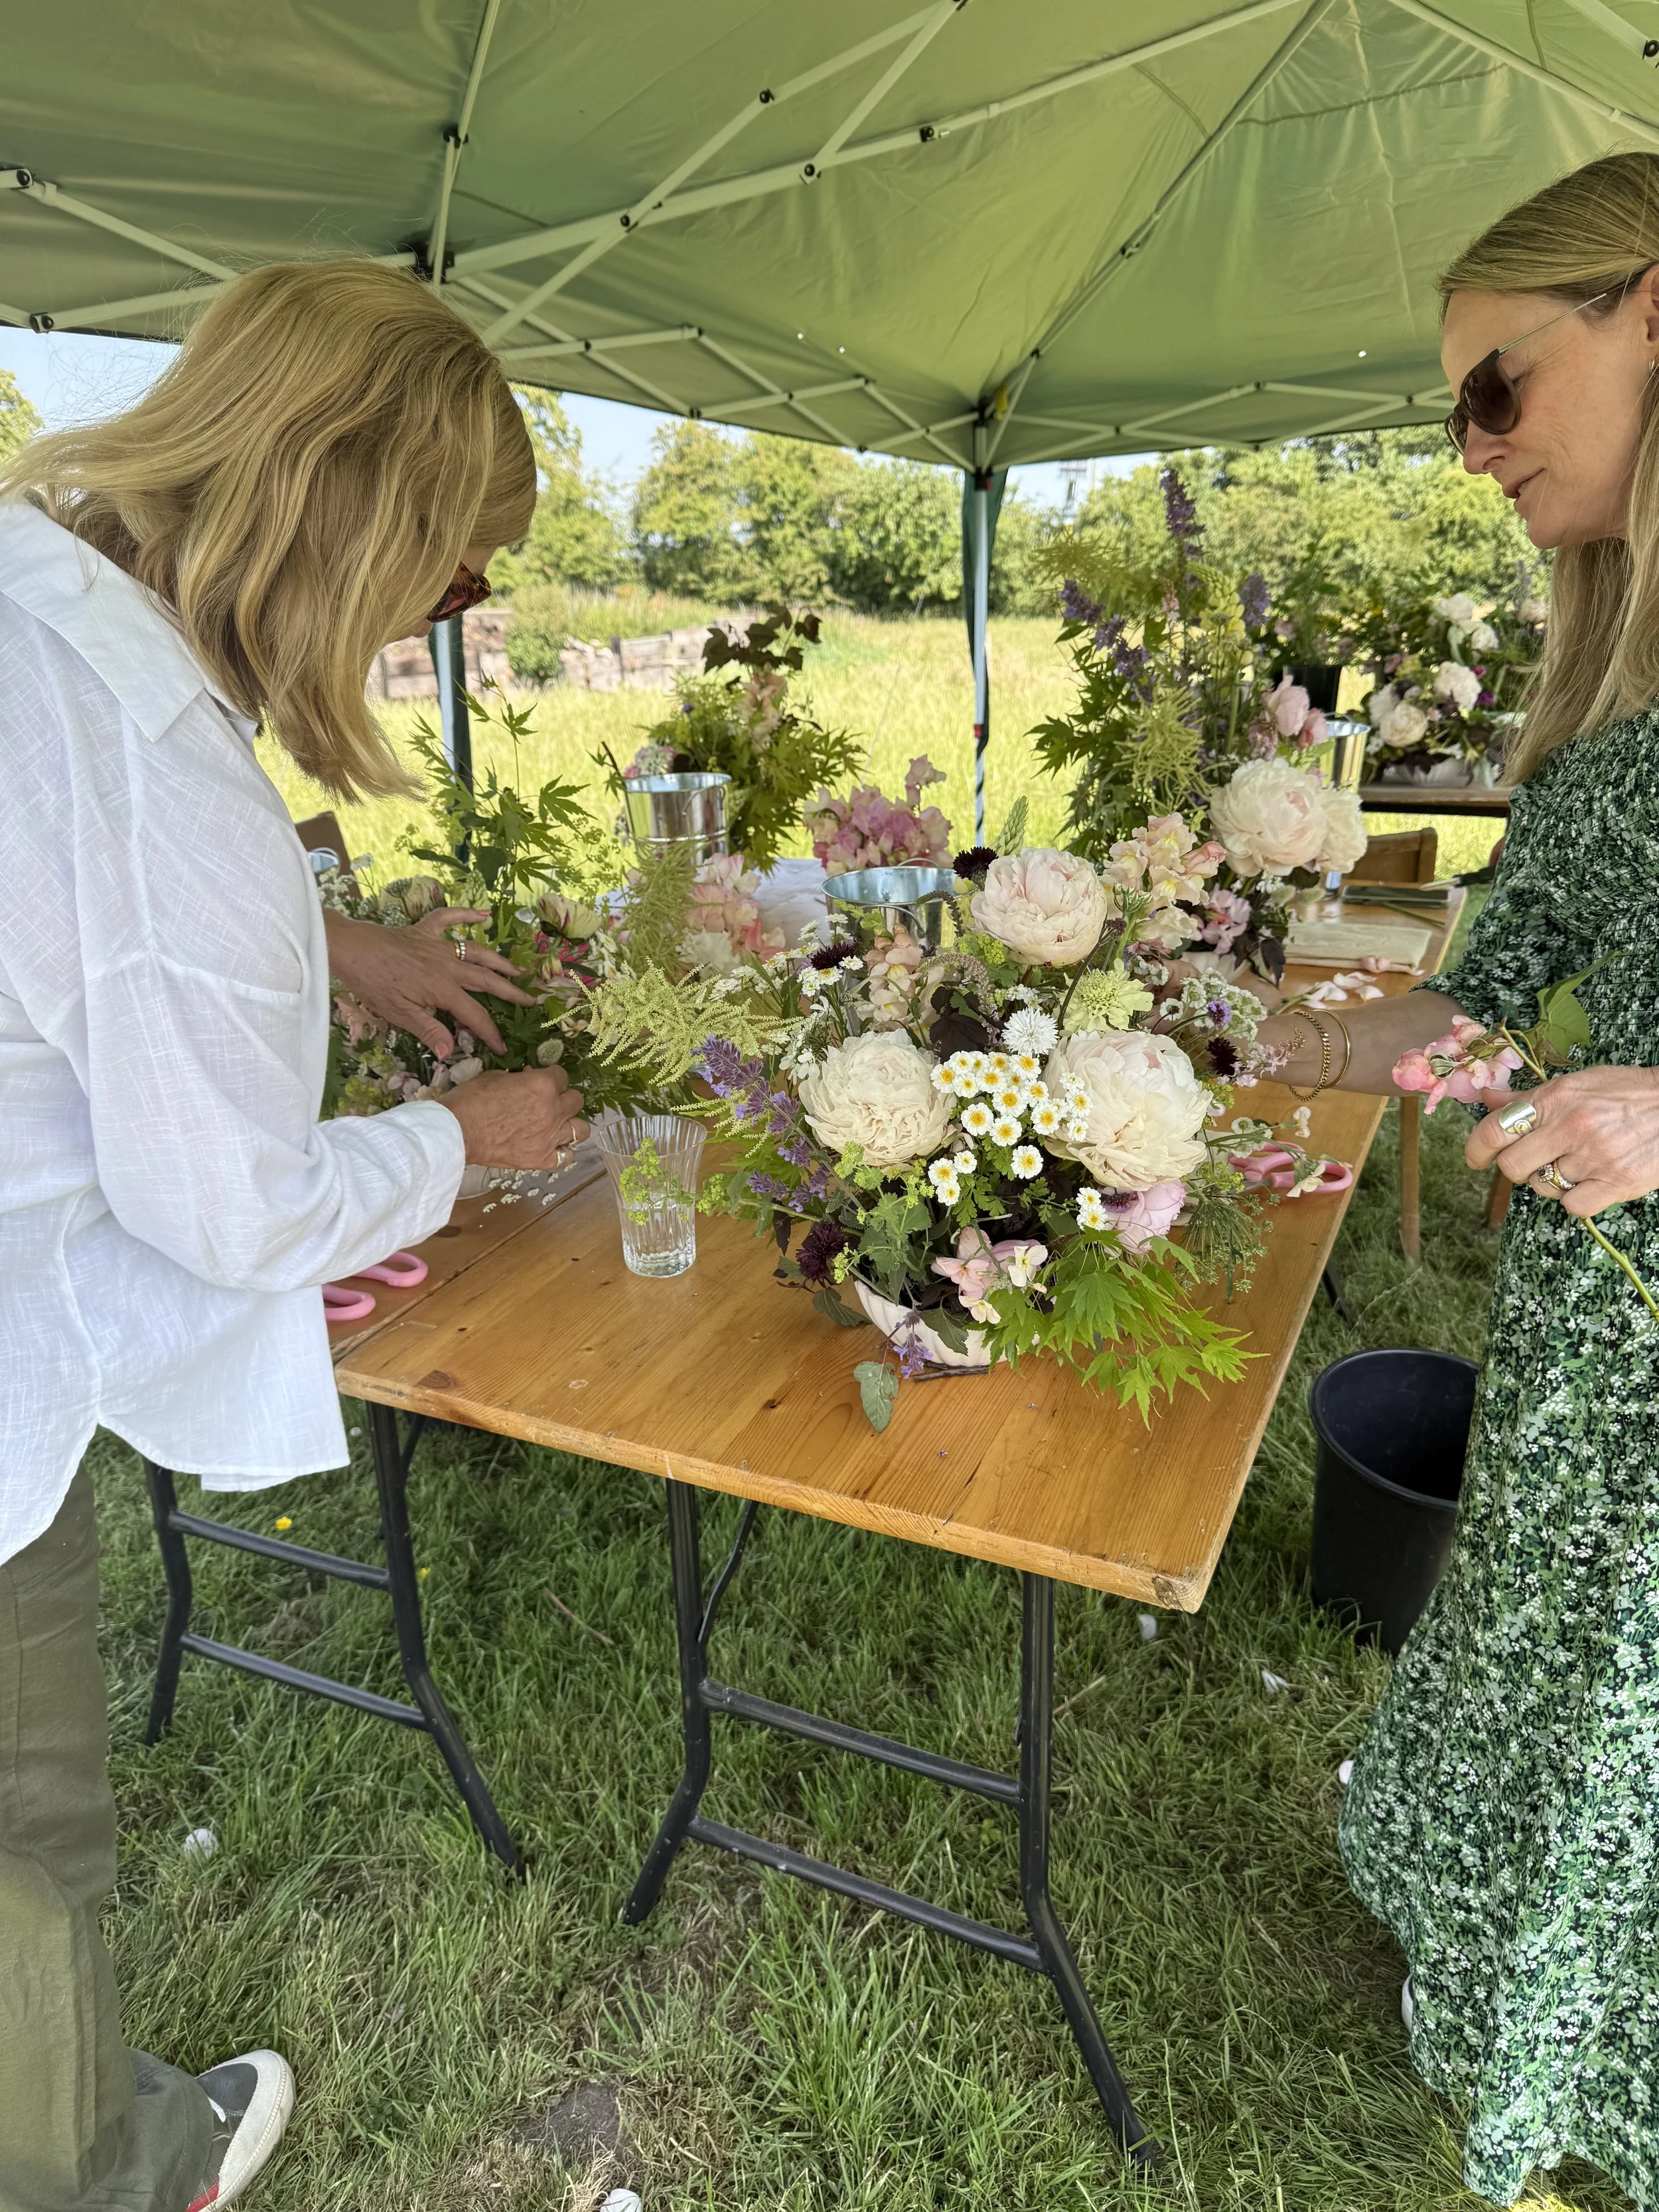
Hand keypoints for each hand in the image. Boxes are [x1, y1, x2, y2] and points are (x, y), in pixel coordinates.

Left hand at [323, 908, 536, 1058]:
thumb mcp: (399, 1013)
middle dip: (511, 992)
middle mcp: (448, 965)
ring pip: (477, 952)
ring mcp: (438, 945)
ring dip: (499, 961)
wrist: (351, 949)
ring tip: (517, 970)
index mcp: (443, 989)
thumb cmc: (373, 983)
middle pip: (487, 981)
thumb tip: (451, 1052)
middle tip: (531, 1000)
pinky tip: (482, 914)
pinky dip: (466, 914)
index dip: (490, 1032)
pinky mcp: (424, 931)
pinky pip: (449, 919)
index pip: (475, 1015)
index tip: (503, 1047)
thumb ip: (428, 1030)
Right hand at [437, 1067, 587, 1168]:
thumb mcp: (496, 1076)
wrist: (458, 1132)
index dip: (550, 1077)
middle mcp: (553, 1110)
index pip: (562, 1075)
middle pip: (576, 1100)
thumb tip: (527, 1078)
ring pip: (581, 1129)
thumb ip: (520, 1078)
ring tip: (557, 1124)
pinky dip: (562, 1151)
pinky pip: (566, 1157)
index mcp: (543, 1085)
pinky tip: (551, 1146)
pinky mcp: (541, 1159)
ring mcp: (550, 1137)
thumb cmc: (472, 1100)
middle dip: (563, 1097)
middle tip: (548, 1101)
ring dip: (570, 1124)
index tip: (540, 1080)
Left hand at [1467, 1065, 1658, 1215]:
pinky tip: (1591, 1182)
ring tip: (1575, 1164)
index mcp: (1555, 1098)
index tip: (1475, 1158)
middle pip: (1512, 1166)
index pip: (1495, 1128)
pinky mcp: (1616, 1182)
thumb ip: (1529, 1096)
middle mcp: (1570, 1126)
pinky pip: (1573, 1206)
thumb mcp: (1577, 1084)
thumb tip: (1486, 1097)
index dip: (1476, 1148)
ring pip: (1542, 1187)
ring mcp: (1593, 1156)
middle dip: (1518, 1167)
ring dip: (1551, 1181)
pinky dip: (1576, 1199)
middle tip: (1536, 1160)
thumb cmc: (1625, 1093)